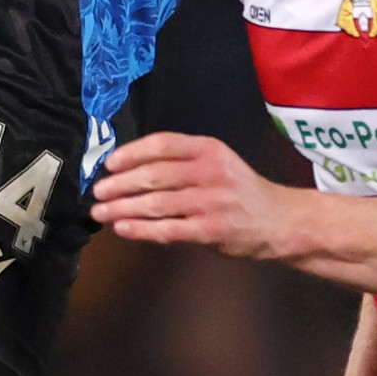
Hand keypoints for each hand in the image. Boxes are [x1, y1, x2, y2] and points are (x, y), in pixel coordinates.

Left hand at [90, 131, 303, 258]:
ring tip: (100, 212)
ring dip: (122, 208)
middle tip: (97, 192)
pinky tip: (123, 228)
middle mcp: (211, 172)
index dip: (131, 153)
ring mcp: (212, 202)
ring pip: (156, 203)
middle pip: (154, 175)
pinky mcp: (211, 230)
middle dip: (119, 184)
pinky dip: (141, 229)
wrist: (279, 221)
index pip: (162, 145)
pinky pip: (168, 229)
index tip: (110, 164)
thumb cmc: (239, 190)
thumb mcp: (217, 163)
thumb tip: (127, 169)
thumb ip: (181, 163)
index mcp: (209, 149)